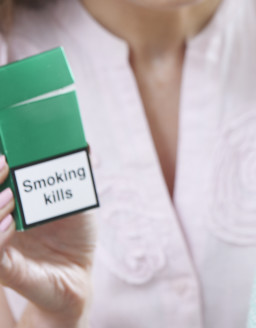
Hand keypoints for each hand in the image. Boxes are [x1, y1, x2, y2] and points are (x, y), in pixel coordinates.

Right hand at [0, 156, 95, 326]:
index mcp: (12, 202)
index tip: (4, 150)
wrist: (79, 273)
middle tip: (4, 162)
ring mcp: (1, 246)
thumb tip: (84, 145)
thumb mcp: (77, 200)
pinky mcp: (6, 270)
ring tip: (10, 194)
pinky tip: (10, 223)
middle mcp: (0, 222)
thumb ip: (73, 176)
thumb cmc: (74, 233)